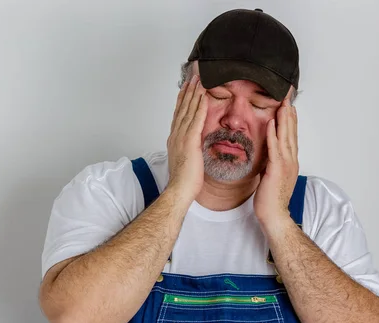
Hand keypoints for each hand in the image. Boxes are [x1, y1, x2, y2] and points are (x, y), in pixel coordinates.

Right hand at [166, 75, 207, 202]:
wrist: (180, 189)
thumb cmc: (184, 180)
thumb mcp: (185, 160)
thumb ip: (188, 149)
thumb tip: (192, 146)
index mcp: (175, 139)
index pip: (179, 115)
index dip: (182, 100)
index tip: (186, 89)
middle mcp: (176, 135)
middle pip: (182, 108)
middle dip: (187, 92)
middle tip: (193, 78)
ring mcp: (182, 136)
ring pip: (188, 110)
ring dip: (193, 93)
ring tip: (199, 80)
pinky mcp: (190, 140)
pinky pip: (196, 118)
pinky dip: (199, 105)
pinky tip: (203, 95)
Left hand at [254, 91, 298, 227]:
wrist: (274, 215)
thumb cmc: (271, 199)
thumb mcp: (271, 177)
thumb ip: (271, 164)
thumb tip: (267, 157)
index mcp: (290, 162)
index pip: (291, 137)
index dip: (290, 121)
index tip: (288, 107)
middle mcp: (291, 161)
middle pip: (291, 133)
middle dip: (290, 115)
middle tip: (288, 98)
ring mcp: (286, 164)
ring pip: (286, 137)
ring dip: (284, 119)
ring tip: (283, 104)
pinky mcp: (276, 169)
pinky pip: (275, 148)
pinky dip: (274, 134)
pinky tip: (272, 123)